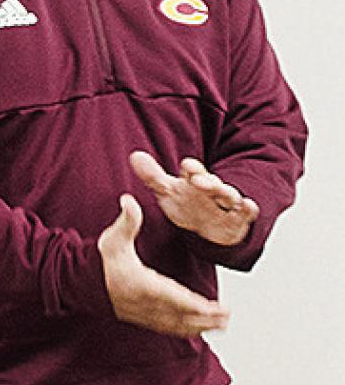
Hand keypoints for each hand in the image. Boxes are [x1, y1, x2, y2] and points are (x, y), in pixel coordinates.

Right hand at [98, 194, 228, 336]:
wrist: (82, 282)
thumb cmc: (101, 259)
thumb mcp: (114, 237)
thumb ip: (126, 220)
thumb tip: (128, 201)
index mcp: (141, 283)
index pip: (173, 296)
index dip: (194, 304)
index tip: (213, 307)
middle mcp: (144, 303)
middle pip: (180, 315)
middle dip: (204, 319)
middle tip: (225, 318)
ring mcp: (143, 313)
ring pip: (175, 324)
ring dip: (198, 327)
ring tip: (219, 325)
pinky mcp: (142, 318)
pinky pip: (167, 328)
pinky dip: (184, 330)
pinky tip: (197, 330)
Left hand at [130, 151, 258, 245]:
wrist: (209, 229)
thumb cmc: (188, 205)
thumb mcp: (168, 192)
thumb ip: (152, 176)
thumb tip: (134, 156)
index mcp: (194, 180)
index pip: (193, 171)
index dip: (191, 168)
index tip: (186, 165)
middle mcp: (212, 189)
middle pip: (211, 182)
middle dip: (207, 180)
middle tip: (199, 180)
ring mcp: (226, 203)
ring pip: (229, 196)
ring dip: (226, 193)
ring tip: (223, 191)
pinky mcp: (238, 219)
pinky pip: (245, 213)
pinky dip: (248, 209)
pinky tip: (249, 206)